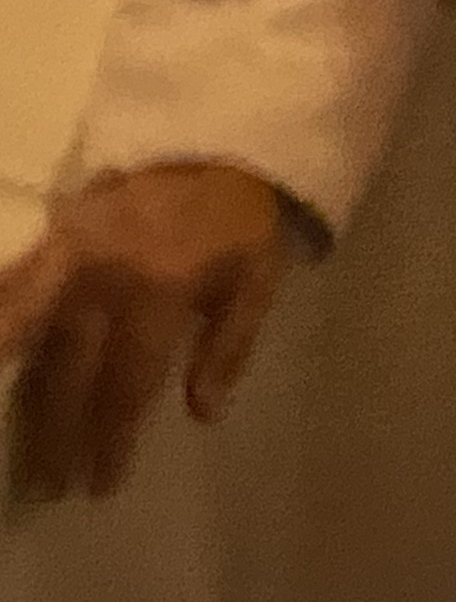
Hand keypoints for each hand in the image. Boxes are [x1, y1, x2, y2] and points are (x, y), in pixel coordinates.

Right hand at [0, 163, 291, 498]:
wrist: (215, 142)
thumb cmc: (237, 222)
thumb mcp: (257, 280)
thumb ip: (229, 346)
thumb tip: (202, 413)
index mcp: (163, 291)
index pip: (127, 383)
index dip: (111, 438)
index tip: (100, 483)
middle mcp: (107, 279)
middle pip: (70, 374)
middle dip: (58, 436)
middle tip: (49, 486)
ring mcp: (71, 257)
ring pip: (29, 341)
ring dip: (22, 399)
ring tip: (18, 448)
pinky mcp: (51, 237)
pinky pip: (12, 286)